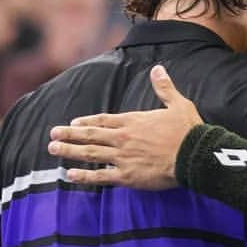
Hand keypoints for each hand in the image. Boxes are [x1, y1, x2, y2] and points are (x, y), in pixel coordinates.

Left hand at [48, 65, 201, 188]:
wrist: (194, 156)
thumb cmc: (188, 131)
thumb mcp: (178, 104)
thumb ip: (164, 88)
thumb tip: (158, 69)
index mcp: (133, 121)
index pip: (103, 121)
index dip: (86, 122)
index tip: (73, 122)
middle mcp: (123, 138)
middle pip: (90, 135)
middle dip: (69, 134)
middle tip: (52, 134)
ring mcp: (122, 157)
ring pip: (90, 154)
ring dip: (70, 151)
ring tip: (53, 149)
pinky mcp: (127, 176)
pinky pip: (101, 177)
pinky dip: (85, 176)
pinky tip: (70, 175)